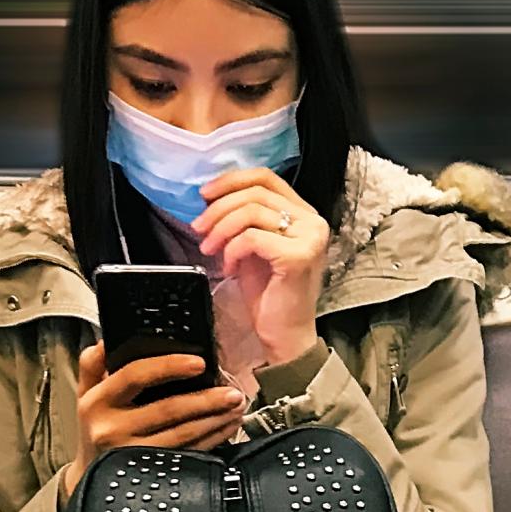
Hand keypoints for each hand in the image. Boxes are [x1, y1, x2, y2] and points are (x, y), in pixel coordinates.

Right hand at [62, 343, 247, 495]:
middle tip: (233, 392)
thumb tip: (108, 341)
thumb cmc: (96, 428)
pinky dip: (212, 440)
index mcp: (99, 401)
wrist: (89, 479)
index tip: (199, 363)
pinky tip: (226, 428)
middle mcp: (112, 428)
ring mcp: (131, 454)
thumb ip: (94, 364)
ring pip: (183, 434)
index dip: (168, 367)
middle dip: (206, 399)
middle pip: (168, 409)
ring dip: (215, 420)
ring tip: (236, 407)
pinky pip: (187, 453)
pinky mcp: (150, 473)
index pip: (135, 375)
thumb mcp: (86, 394)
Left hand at [190, 167, 325, 363]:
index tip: (204, 195)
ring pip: (251, 212)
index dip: (231, 180)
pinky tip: (229, 268)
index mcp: (304, 213)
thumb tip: (210, 198)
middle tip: (198, 228)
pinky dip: (232, 250)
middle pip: (255, 192)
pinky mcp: (298, 256)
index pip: (266, 177)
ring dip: (220, 229)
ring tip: (209, 249)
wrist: (285, 334)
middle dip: (218, 208)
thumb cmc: (269, 294)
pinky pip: (251, 237)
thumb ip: (244, 219)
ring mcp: (309, 238)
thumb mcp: (253, 247)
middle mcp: (312, 221)